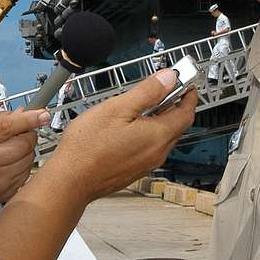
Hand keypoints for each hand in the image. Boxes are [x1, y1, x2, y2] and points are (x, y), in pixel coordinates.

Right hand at [0, 108, 48, 204]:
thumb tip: (24, 112)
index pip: (7, 126)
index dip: (28, 119)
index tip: (43, 114)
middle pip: (24, 143)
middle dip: (28, 136)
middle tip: (20, 135)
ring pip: (29, 158)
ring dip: (26, 152)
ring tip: (9, 151)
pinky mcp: (4, 192)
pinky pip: (27, 174)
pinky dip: (23, 166)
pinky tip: (9, 165)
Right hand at [49, 69, 195, 201]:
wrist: (70, 180)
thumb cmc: (88, 147)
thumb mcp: (118, 108)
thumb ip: (147, 92)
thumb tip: (169, 78)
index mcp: (157, 136)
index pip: (186, 113)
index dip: (189, 95)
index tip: (187, 83)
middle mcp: (156, 153)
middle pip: (176, 125)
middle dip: (174, 105)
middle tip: (164, 89)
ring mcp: (146, 164)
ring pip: (162, 137)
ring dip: (159, 119)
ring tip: (142, 105)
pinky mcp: (134, 171)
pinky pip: (149, 148)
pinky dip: (148, 133)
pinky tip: (129, 126)